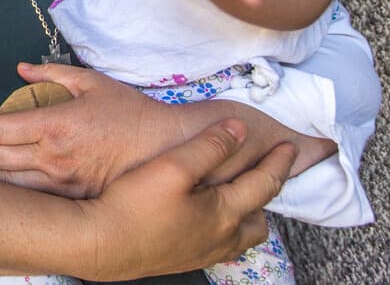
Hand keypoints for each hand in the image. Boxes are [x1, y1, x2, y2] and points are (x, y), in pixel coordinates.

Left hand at [0, 63, 181, 197]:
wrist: (166, 148)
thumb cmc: (129, 112)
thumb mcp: (91, 82)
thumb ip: (51, 72)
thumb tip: (21, 68)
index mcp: (54, 126)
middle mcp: (53, 158)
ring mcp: (62, 183)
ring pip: (7, 187)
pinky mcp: (73, 198)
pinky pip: (32, 198)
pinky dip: (11, 191)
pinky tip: (3, 184)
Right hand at [76, 121, 295, 278]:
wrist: (101, 243)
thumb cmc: (134, 205)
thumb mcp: (173, 166)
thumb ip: (210, 146)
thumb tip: (238, 130)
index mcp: (225, 213)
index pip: (264, 184)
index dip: (279, 163)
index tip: (289, 147)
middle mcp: (220, 238)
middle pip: (259, 221)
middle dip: (265, 196)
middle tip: (263, 175)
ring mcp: (201, 253)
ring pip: (240, 238)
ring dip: (245, 216)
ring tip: (235, 198)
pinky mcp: (182, 260)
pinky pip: (218, 247)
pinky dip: (224, 230)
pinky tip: (204, 219)